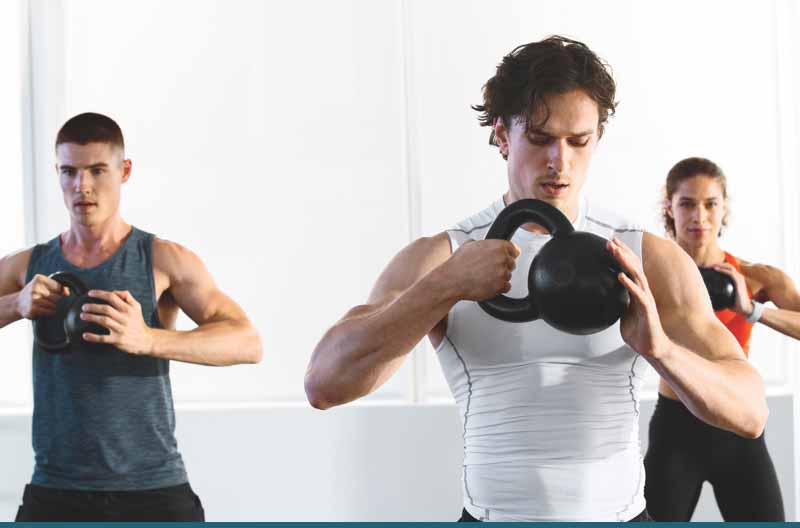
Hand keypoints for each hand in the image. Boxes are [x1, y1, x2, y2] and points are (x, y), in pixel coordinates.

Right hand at [16, 274, 68, 318]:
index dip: (61, 292)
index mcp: (39, 279)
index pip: (59, 287)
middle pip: (57, 296)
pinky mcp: (33, 309)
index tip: (58, 294)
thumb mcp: (44, 285)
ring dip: (53, 307)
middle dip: (57, 300)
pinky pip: (50, 311)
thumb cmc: (35, 293)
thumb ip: (57, 286)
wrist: (17, 303)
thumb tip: (68, 292)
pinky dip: (50, 312)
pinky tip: (44, 309)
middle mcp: (35, 288)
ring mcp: (33, 298)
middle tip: (48, 300)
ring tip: (45, 305)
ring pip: (54, 305)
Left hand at [79, 290, 154, 354]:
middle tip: (84, 306)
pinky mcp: (118, 340)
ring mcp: (121, 329)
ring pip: (104, 321)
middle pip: (106, 309)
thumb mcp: (136, 307)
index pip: (113, 297)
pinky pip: (103, 338)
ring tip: (82, 315)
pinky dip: (93, 337)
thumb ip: (127, 297)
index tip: (90, 293)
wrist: (145, 340)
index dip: (100, 294)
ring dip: (91, 317)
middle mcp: (125, 318)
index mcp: (129, 309)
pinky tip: (85, 335)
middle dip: (93, 306)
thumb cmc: (137, 322)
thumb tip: (113, 291)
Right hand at [440, 239, 519, 300]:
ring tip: (485, 278)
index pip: (514, 249)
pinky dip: (499, 288)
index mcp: (497, 246)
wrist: (451, 280)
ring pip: (508, 276)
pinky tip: (487, 285)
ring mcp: (502, 272)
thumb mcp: (468, 245)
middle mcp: (502, 258)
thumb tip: (483, 245)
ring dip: (499, 278)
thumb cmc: (457, 264)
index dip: (508, 254)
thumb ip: (481, 243)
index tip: (505, 258)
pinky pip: (506, 287)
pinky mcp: (500, 286)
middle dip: (503, 267)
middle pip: (512, 263)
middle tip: (489, 270)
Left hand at [608, 238, 669, 358]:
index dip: (621, 256)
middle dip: (622, 253)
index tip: (611, 244)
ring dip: (625, 262)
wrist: (651, 348)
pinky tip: (620, 276)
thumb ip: (619, 302)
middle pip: (633, 267)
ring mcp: (646, 300)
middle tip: (611, 241)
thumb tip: (608, 297)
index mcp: (637, 292)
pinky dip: (629, 284)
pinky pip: (638, 295)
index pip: (629, 269)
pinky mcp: (647, 310)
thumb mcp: (624, 313)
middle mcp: (643, 292)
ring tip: (615, 251)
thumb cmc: (640, 332)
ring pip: (636, 276)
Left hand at [712, 262, 752, 314]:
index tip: (707, 268)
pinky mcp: (739, 282)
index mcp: (735, 279)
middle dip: (717, 263)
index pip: (726, 268)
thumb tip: (705, 295)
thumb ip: (719, 293)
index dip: (718, 266)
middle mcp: (738, 276)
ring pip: (729, 267)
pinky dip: (723, 270)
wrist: (744, 308)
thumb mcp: (725, 296)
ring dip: (719, 265)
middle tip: (707, 265)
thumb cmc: (735, 303)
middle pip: (727, 265)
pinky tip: (716, 269)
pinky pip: (731, 273)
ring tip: (710, 265)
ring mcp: (739, 278)